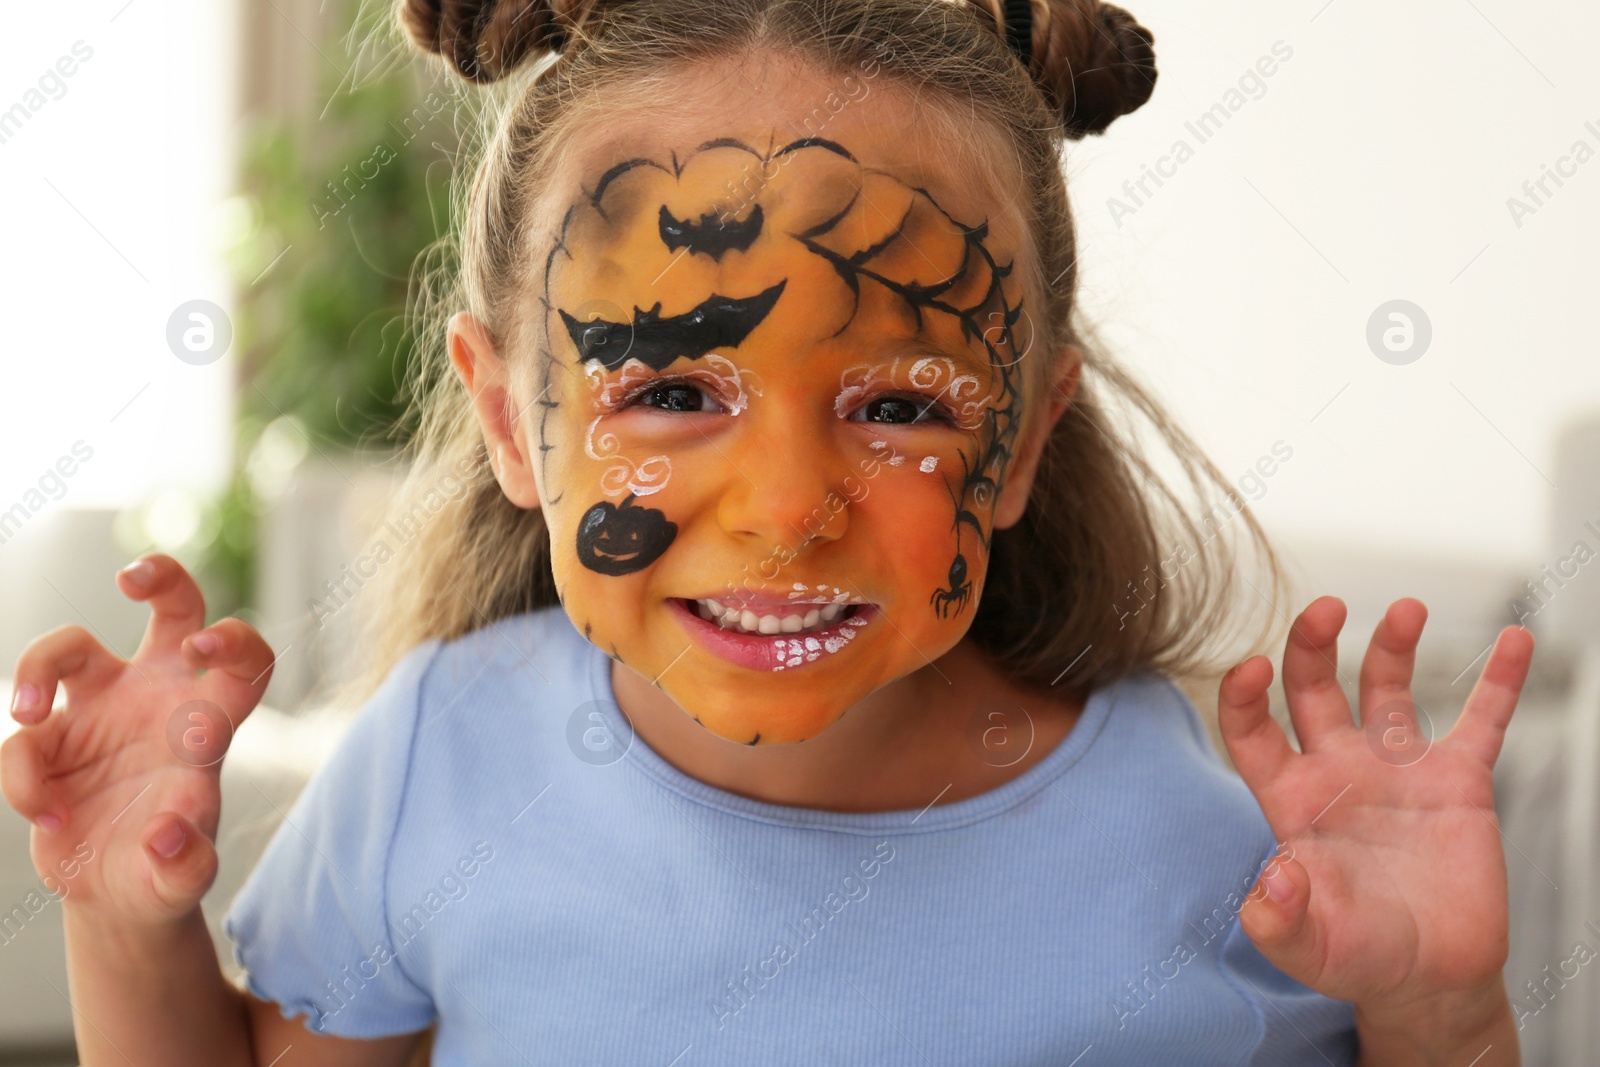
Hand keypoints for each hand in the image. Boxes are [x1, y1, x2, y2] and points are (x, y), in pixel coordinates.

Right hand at [2, 555, 274, 925]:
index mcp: (207, 720)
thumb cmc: (166, 869)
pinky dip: (23, 781)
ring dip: (37, 669)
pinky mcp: (48, 741)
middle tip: (131, 579)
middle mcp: (157, 699)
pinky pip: (20, 740)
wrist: (118, 892)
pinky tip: (49, 820)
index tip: (201, 648)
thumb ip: (185, 864)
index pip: (244, 662)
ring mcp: (99, 711)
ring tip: (28, 716)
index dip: (234, 641)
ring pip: (67, 649)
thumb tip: (169, 835)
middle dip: (160, 576)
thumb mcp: (182, 880)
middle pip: (173, 609)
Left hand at [1217, 596, 1532, 1014]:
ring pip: (1388, 686)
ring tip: (1406, 609)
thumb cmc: (1355, 958)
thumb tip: (1273, 882)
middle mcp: (1338, 768)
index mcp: (1291, 797)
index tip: (1250, 667)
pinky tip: (1516, 641)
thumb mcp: (1305, 947)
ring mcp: (1398, 769)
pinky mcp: (1459, 781)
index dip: (1244, 696)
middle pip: (1314, 687)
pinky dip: (1499, 681)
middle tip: (1327, 608)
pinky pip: (1481, 720)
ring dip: (1394, 643)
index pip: (1253, 730)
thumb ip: (1277, 919)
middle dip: (1313, 643)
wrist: (1429, 978)